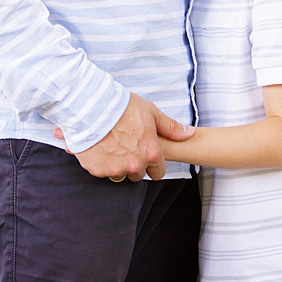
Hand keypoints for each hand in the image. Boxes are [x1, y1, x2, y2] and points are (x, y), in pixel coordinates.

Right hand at [54, 93, 194, 181]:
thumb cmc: (124, 107)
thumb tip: (189, 133)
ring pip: (120, 174)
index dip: (153, 163)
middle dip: (135, 163)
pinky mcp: (98, 170)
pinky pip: (103, 171)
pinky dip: (101, 162)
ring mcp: (116, 169)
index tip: (145, 153)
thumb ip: (171, 127)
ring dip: (118, 164)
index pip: (158, 172)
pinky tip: (100, 146)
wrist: (92, 106)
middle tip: (126, 145)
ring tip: (112, 144)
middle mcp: (135, 165)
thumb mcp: (151, 113)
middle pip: (138, 174)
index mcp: (151, 153)